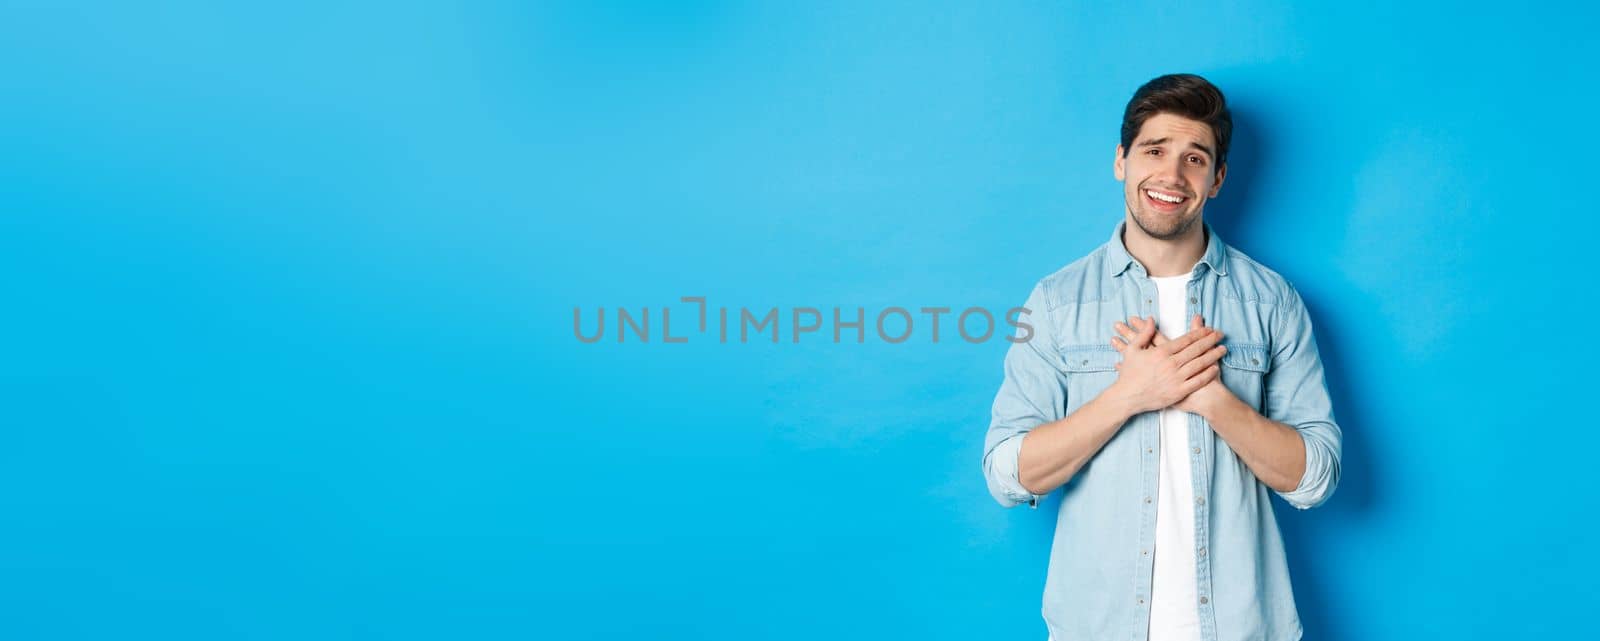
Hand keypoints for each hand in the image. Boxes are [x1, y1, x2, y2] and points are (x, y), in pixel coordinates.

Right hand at [1105, 313, 1225, 415]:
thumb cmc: (1129, 374)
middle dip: (1210, 340)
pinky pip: (1197, 381)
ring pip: (1199, 364)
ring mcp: (1176, 378)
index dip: (1199, 333)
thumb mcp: (1133, 350)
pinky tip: (1215, 368)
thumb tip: (1152, 319)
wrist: (1127, 397)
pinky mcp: (1178, 392)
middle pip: (1195, 349)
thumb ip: (1144, 333)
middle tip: (1221, 335)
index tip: (1209, 329)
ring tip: (1223, 349)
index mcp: (1161, 352)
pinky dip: (1207, 374)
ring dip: (1213, 355)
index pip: (1185, 340)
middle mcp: (1170, 364)